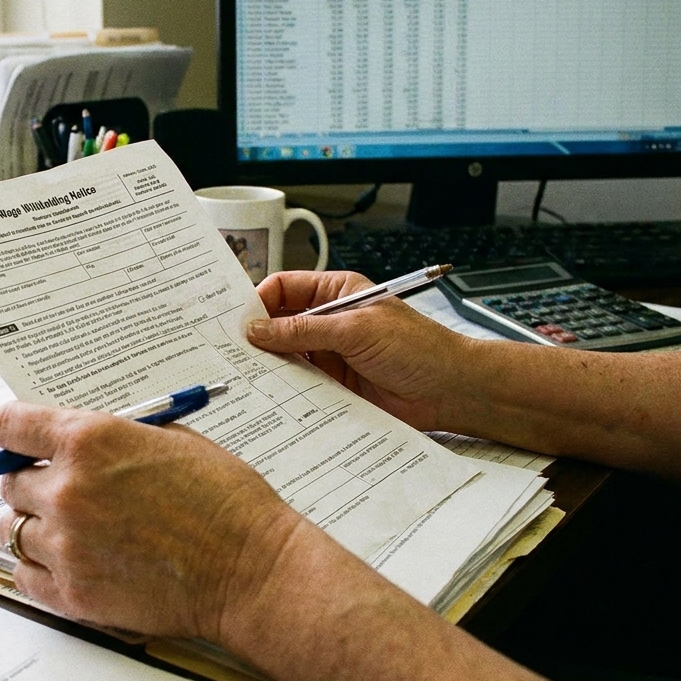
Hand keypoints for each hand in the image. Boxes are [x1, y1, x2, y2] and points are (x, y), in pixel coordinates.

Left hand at [0, 401, 303, 640]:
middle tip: (64, 491)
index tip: (16, 440)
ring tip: (72, 530)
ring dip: (35, 526)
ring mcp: (66, 545)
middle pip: (9, 482)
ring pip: (12, 529)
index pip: (9, 426)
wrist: (251, 569)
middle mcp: (67, 490)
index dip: (12, 433)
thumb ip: (110, 438)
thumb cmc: (223, 501)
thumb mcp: (168, 439)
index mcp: (89, 441)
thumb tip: (68, 439)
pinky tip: (69, 561)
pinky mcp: (72, 593)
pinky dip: (39, 568)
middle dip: (33, 482)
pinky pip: (23, 576)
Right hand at [247, 271, 476, 428]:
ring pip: (286, 355)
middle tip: (231, 348)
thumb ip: (304, 329)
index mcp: (337, 293)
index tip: (236, 319)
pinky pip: (300, 384)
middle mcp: (330, 321)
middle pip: (280, 322)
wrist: (450, 390)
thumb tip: (258, 329)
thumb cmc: (418, 348)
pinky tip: (269, 393)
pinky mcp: (333, 384)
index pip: (285, 288)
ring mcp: (330, 354)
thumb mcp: (356, 330)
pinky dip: (284, 388)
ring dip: (269, 363)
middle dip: (257, 333)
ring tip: (245, 372)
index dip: (259, 300)